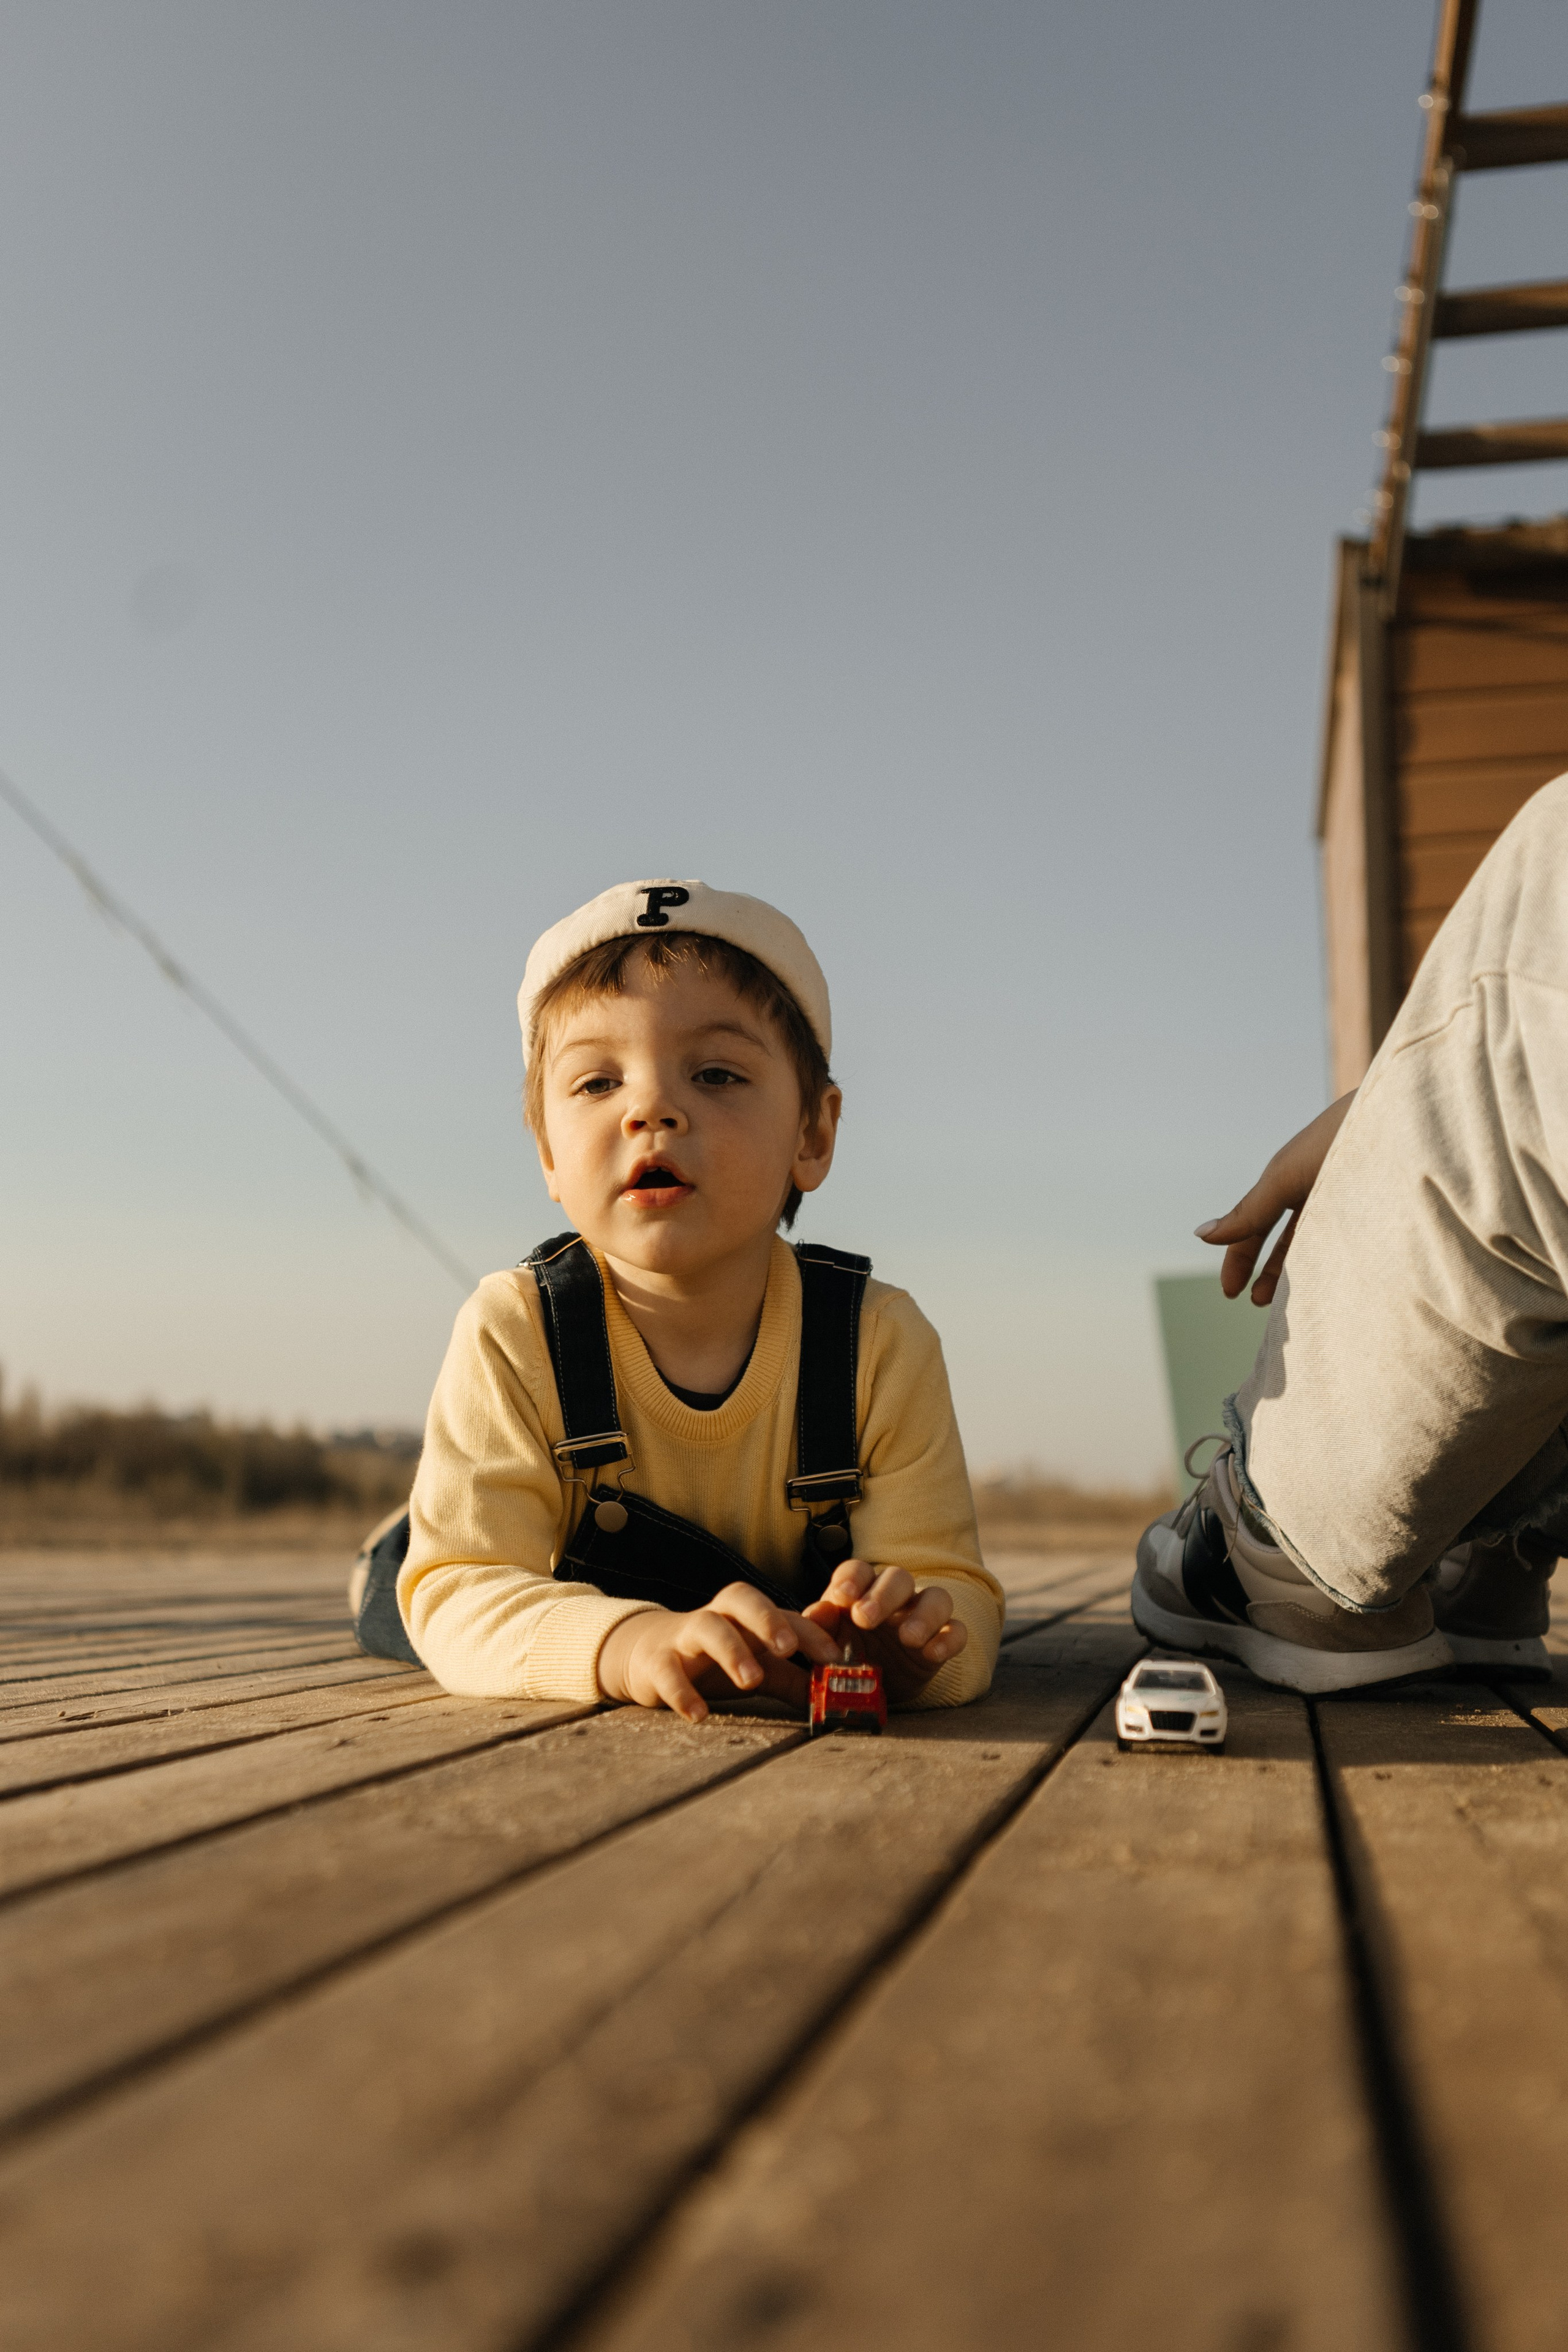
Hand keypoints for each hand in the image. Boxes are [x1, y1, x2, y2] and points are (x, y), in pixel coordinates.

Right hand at [596, 1582, 841, 1722]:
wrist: (646, 1655)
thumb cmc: (713, 1658)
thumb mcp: (756, 1664)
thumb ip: (792, 1679)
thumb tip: (837, 1697)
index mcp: (746, 1616)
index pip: (783, 1613)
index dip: (810, 1631)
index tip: (835, 1657)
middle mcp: (718, 1616)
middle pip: (742, 1598)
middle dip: (767, 1619)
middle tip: (788, 1647)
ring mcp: (685, 1637)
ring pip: (707, 1627)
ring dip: (731, 1650)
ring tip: (752, 1680)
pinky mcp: (657, 1661)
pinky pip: (667, 1670)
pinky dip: (682, 1691)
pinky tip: (698, 1714)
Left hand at [802, 1558, 967, 1703]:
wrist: (875, 1685)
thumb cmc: (848, 1653)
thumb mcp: (828, 1643)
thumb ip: (819, 1627)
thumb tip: (815, 1614)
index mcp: (862, 1591)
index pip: (859, 1570)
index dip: (852, 1578)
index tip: (842, 1595)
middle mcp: (895, 1597)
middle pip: (898, 1577)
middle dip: (883, 1595)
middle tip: (866, 1618)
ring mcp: (922, 1617)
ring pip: (936, 1597)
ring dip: (923, 1614)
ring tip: (908, 1638)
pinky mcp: (942, 1640)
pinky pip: (957, 1630)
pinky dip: (949, 1639)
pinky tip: (934, 1654)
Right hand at [1196, 1090, 1355, 1303]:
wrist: (1402, 1118)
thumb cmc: (1338, 1139)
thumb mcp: (1285, 1179)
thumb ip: (1248, 1212)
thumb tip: (1200, 1236)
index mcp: (1287, 1180)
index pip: (1255, 1225)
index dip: (1239, 1257)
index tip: (1230, 1292)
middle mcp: (1315, 1191)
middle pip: (1284, 1237)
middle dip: (1269, 1269)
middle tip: (1259, 1302)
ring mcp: (1346, 1201)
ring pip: (1317, 1244)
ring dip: (1300, 1271)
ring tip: (1295, 1303)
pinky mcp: (1376, 1213)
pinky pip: (1350, 1245)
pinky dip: (1335, 1266)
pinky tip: (1335, 1286)